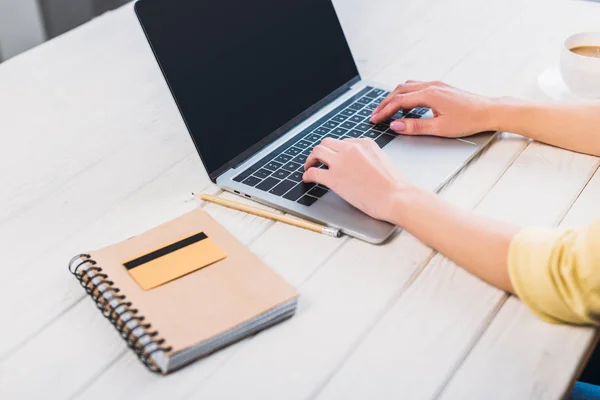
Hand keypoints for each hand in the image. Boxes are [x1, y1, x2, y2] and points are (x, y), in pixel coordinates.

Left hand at [303, 138, 411, 222]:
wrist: (396, 197)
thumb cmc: (394, 186)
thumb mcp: (382, 161)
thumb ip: (367, 158)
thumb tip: (356, 166)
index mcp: (364, 143)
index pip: (343, 142)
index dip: (335, 151)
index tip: (332, 158)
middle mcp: (351, 148)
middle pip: (327, 143)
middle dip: (320, 151)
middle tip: (316, 160)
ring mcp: (341, 162)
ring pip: (317, 152)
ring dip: (310, 159)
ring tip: (308, 167)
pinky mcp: (334, 178)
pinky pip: (313, 172)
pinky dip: (307, 174)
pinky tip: (307, 179)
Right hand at [370, 80, 498, 136]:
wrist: (490, 111)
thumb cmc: (469, 120)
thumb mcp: (440, 128)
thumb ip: (415, 127)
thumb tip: (395, 125)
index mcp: (429, 94)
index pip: (399, 102)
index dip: (384, 111)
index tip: (374, 119)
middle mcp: (431, 86)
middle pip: (399, 91)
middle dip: (385, 103)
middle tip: (375, 115)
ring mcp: (436, 85)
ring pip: (407, 86)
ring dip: (394, 97)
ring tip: (387, 109)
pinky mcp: (441, 87)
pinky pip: (417, 87)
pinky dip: (406, 94)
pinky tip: (406, 104)